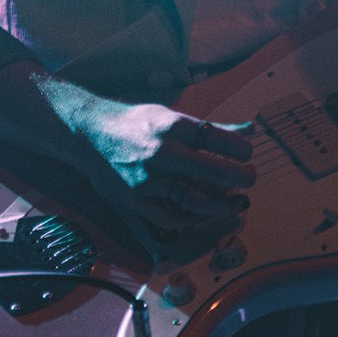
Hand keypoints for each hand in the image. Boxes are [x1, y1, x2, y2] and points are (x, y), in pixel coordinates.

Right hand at [0, 61, 253, 263]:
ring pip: (194, 200)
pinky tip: (208, 216)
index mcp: (170, 126)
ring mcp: (147, 180)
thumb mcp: (170, 116)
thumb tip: (248, 131)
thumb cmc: (135, 123)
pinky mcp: (136, 201)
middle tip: (249, 180)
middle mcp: (159, 153)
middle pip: (209, 172)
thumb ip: (209, 128)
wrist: (88, 134)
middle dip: (237, 179)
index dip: (239, 150)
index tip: (248, 155)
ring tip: (237, 203)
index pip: (214, 139)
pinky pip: (171, 219)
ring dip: (222, 205)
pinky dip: (194, 220)